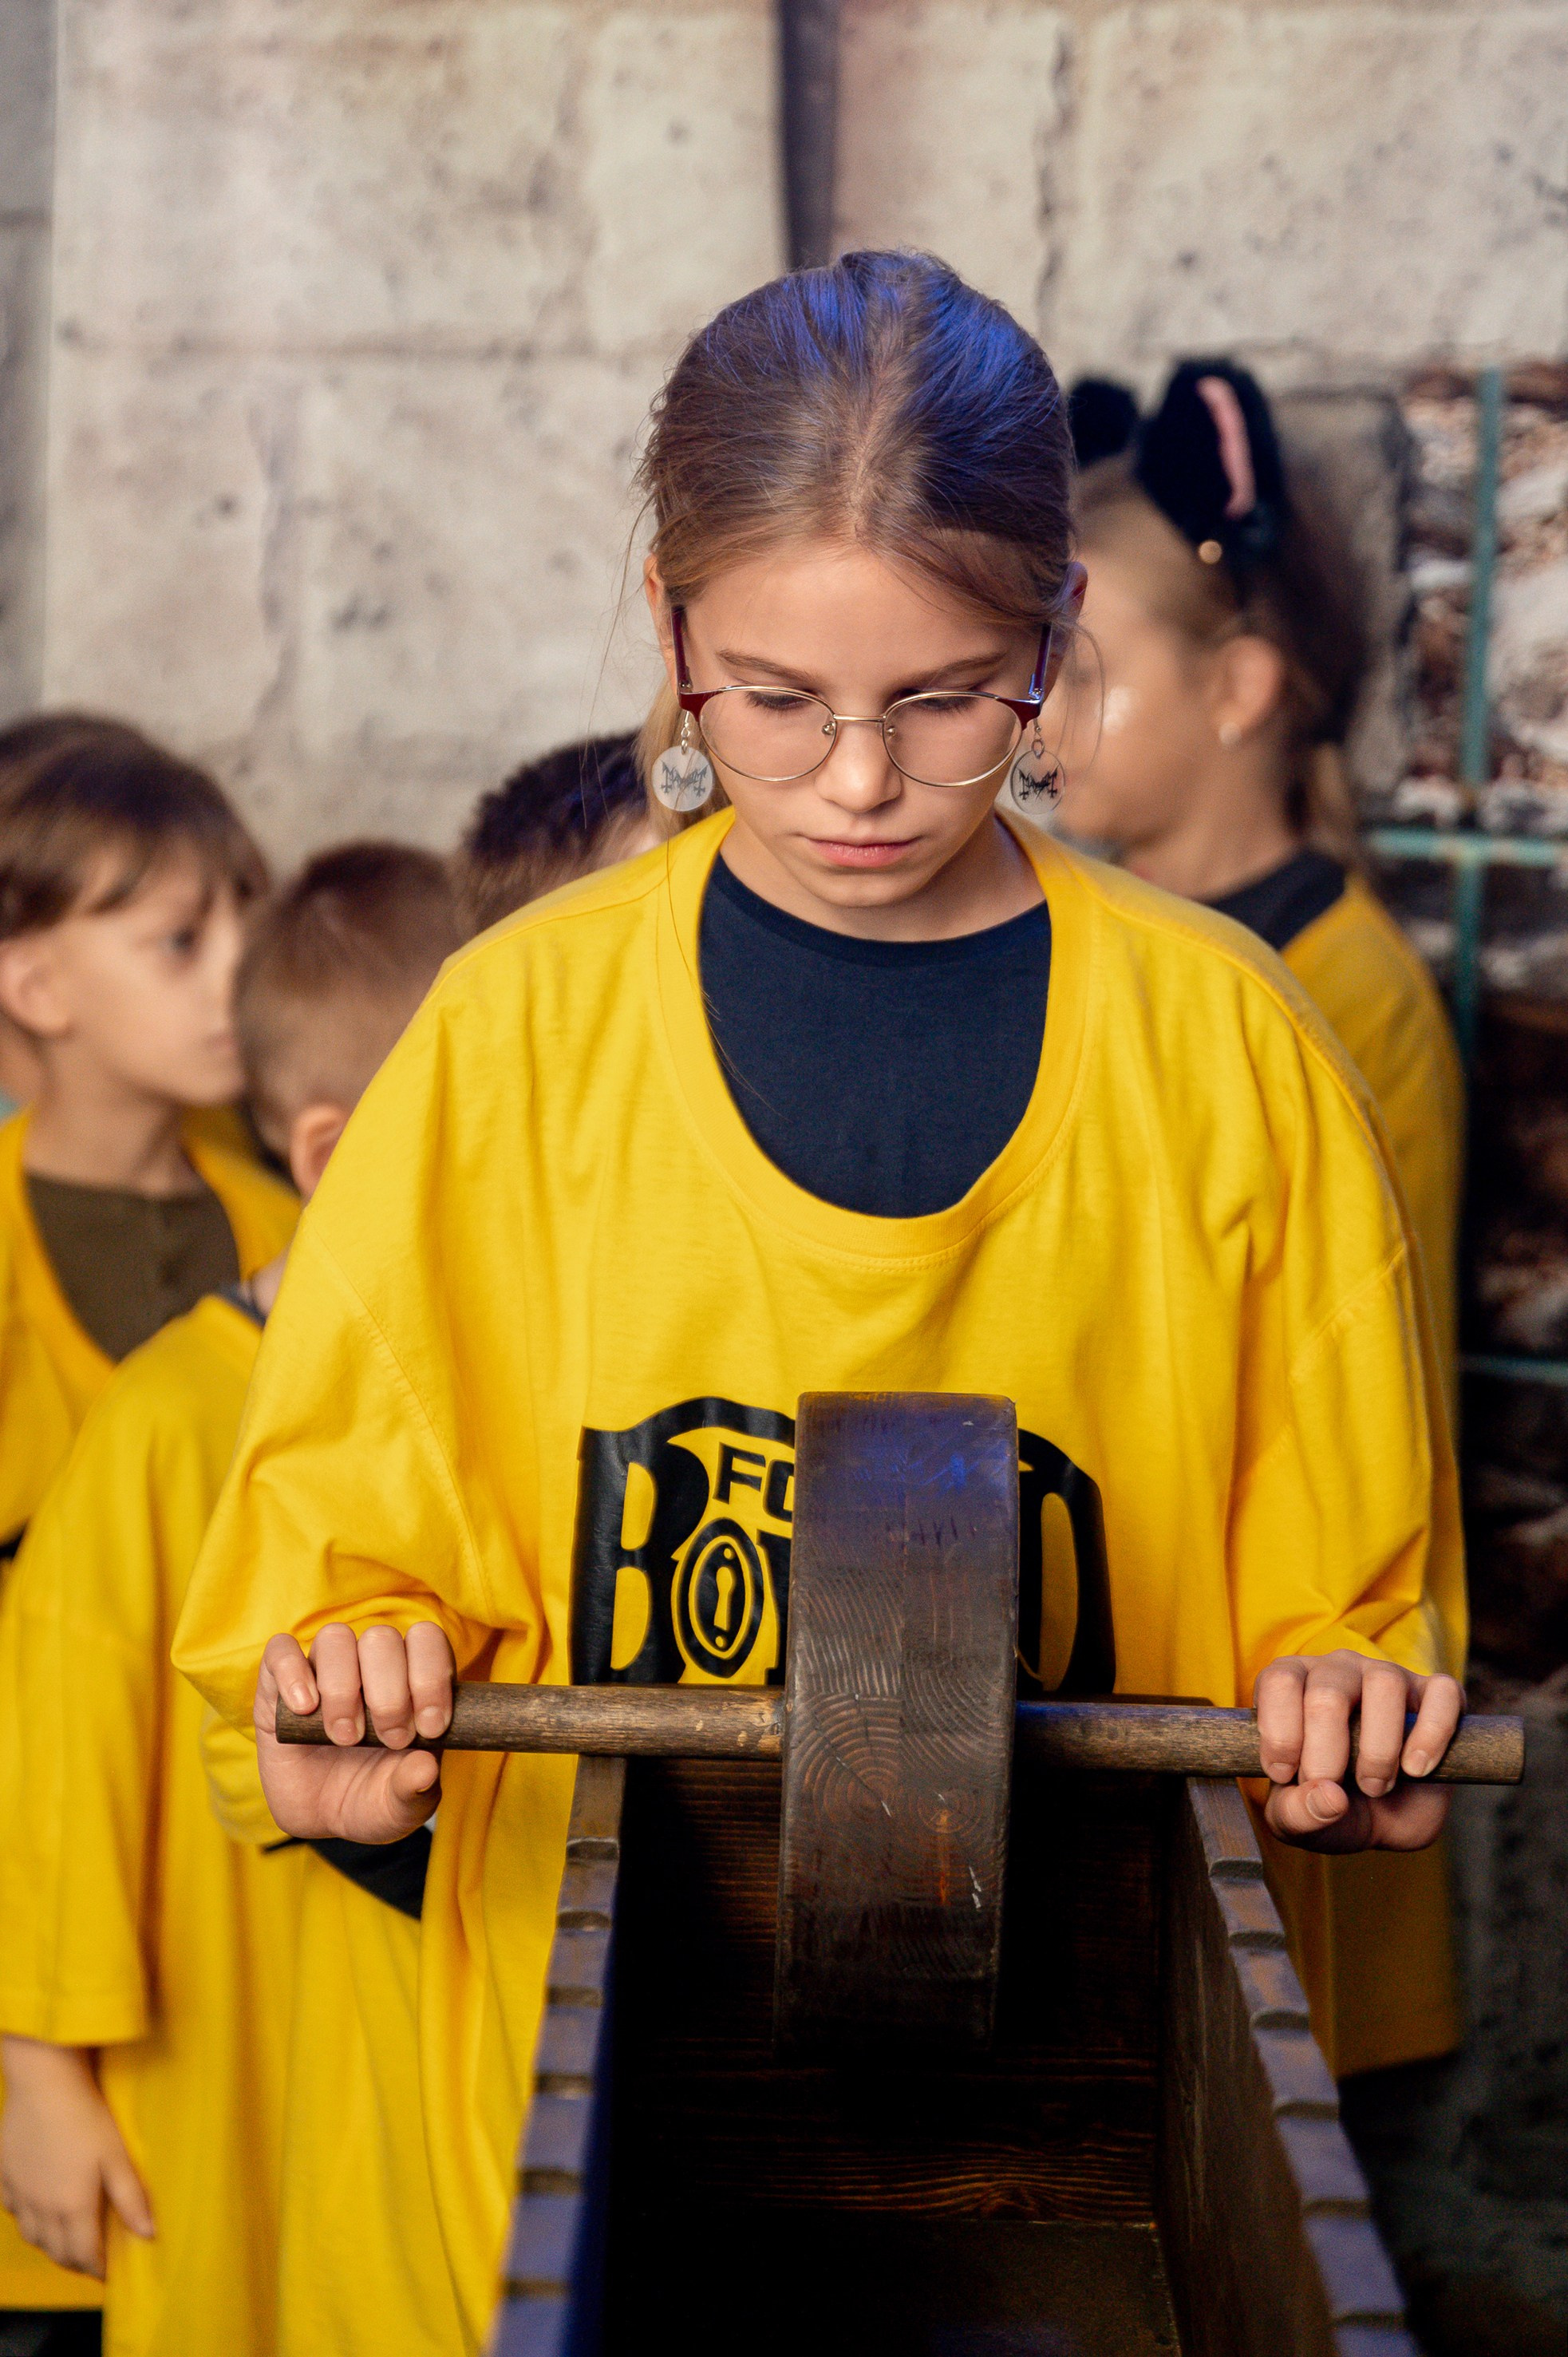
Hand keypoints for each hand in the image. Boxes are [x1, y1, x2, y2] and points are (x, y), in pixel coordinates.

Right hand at [0, 2038, 153, 2277]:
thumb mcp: (117, 2156)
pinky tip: (38, 2207)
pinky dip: (27, 2218)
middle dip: (75, 2261)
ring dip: (50, 2243)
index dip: (97, 2269)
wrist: (43, 2083)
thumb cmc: (86, 2116)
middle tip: (91, 2258)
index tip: (108, 2272)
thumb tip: (148, 2234)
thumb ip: (131, 2199)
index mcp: (72, 2207)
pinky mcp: (3, 2176)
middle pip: (56, 2252)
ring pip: (31, 2236)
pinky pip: (13, 2211)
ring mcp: (18, 2193)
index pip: (83, 2256)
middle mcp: (41, 2208)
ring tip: (67, 2237)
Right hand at [256, 1622, 453, 1845]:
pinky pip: (281, 1650)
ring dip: (343, 1687)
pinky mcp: (278, 1682)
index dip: (432, 1676)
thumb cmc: (373, 1798)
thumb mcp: (401, 1806)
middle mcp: (369, 1663)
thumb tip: (426, 1768)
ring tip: (345, 1736)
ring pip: (336, 1638)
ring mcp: (324, 1668)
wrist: (322, 1817)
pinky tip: (304, 1708)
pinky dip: (293, 1672)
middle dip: (390, 1694)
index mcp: (411, 1676)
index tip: (429, 1728)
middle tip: (389, 1739)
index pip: (427, 1640)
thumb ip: (416, 1787)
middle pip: (382, 1638)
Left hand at [1254, 1649, 1461, 1853]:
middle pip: (1327, 1693)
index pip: (1280, 1681)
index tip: (1287, 1776)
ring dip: (1378, 1750)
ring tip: (1376, 1786)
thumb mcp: (1299, 1820)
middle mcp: (1338, 1670)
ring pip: (1384, 1685)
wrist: (1387, 1818)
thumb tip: (1329, 1796)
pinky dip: (1431, 1734)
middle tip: (1334, 1789)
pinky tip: (1417, 1768)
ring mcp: (1389, 1676)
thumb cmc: (1330, 1805)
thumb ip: (1297, 1813)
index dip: (1280, 1733)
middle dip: (1327, 1754)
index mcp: (1293, 1684)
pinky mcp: (1436, 1694)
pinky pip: (1442, 1694)